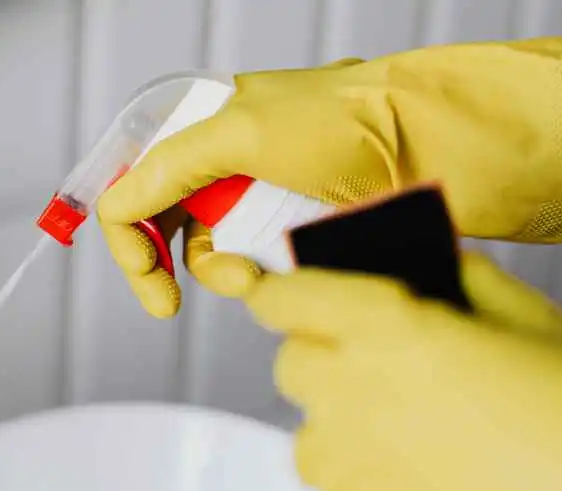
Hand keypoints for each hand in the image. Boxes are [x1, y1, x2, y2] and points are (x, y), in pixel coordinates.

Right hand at [99, 35, 561, 316]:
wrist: (446, 149)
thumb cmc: (354, 123)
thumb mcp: (241, 130)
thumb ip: (166, 167)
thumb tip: (115, 204)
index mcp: (207, 120)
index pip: (134, 177)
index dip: (126, 228)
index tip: (141, 272)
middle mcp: (229, 158)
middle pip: (164, 222)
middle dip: (167, 261)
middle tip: (168, 300)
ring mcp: (264, 196)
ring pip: (210, 253)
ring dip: (218, 272)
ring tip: (250, 275)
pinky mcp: (297, 229)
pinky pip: (255, 266)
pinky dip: (256, 277)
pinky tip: (274, 274)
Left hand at [244, 251, 561, 490]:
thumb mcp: (532, 321)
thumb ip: (453, 282)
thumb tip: (412, 262)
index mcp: (388, 327)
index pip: (287, 298)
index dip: (289, 297)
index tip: (294, 303)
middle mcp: (350, 394)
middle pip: (293, 367)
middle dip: (330, 363)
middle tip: (392, 380)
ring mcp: (347, 473)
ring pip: (312, 442)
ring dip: (350, 438)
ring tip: (430, 452)